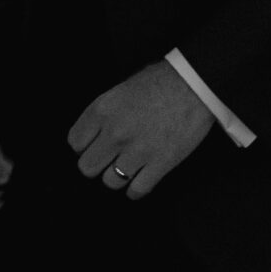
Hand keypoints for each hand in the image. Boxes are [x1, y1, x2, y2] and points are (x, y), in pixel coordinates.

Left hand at [67, 61, 216, 199]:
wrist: (195, 84)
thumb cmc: (160, 81)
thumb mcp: (121, 90)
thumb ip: (105, 114)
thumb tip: (96, 134)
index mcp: (102, 110)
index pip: (75, 142)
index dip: (84, 146)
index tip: (94, 145)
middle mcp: (115, 133)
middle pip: (87, 167)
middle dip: (97, 164)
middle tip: (108, 159)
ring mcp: (137, 151)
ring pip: (110, 182)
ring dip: (117, 177)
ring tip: (127, 168)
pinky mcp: (161, 164)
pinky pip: (137, 190)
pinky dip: (136, 190)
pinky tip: (139, 181)